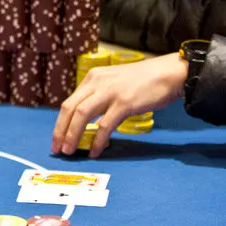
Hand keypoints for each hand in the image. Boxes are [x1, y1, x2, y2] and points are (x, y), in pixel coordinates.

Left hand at [51, 54, 187, 158]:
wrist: (168, 73)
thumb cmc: (143, 82)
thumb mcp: (114, 83)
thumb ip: (99, 97)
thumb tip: (87, 121)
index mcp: (92, 78)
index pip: (68, 102)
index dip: (59, 123)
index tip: (56, 139)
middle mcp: (97, 82)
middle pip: (69, 109)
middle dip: (60, 131)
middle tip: (57, 149)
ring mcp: (110, 92)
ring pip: (82, 115)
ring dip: (72, 135)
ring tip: (69, 151)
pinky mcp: (124, 103)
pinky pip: (105, 125)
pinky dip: (97, 141)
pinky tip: (95, 151)